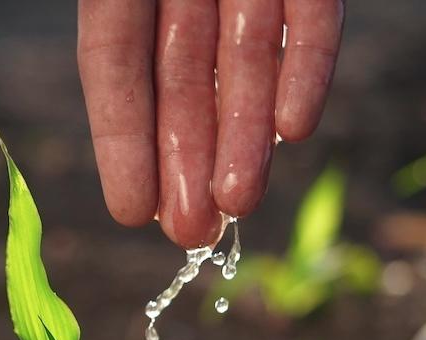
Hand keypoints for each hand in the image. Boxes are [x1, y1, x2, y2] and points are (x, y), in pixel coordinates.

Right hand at [78, 0, 344, 247]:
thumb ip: (115, 22)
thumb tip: (113, 79)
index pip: (114, 61)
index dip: (121, 137)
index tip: (133, 211)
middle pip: (185, 75)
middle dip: (189, 155)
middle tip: (193, 232)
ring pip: (248, 57)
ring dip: (246, 134)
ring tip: (239, 203)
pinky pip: (313, 17)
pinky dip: (307, 70)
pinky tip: (295, 129)